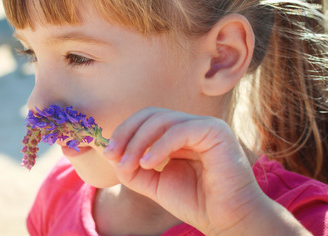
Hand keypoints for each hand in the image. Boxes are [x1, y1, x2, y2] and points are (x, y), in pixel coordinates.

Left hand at [103, 107, 274, 233]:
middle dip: (126, 133)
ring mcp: (204, 125)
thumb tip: (110, 153)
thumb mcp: (153, 183)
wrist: (226, 219)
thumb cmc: (194, 201)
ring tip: (129, 164)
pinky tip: (147, 163)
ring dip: (138, 141)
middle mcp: (191, 125)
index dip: (124, 133)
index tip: (108, 153)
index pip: (145, 120)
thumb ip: (131, 168)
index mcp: (177, 134)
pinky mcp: (216, 131)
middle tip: (112, 155)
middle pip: (151, 114)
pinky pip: (180, 130)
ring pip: (162, 120)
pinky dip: (159, 146)